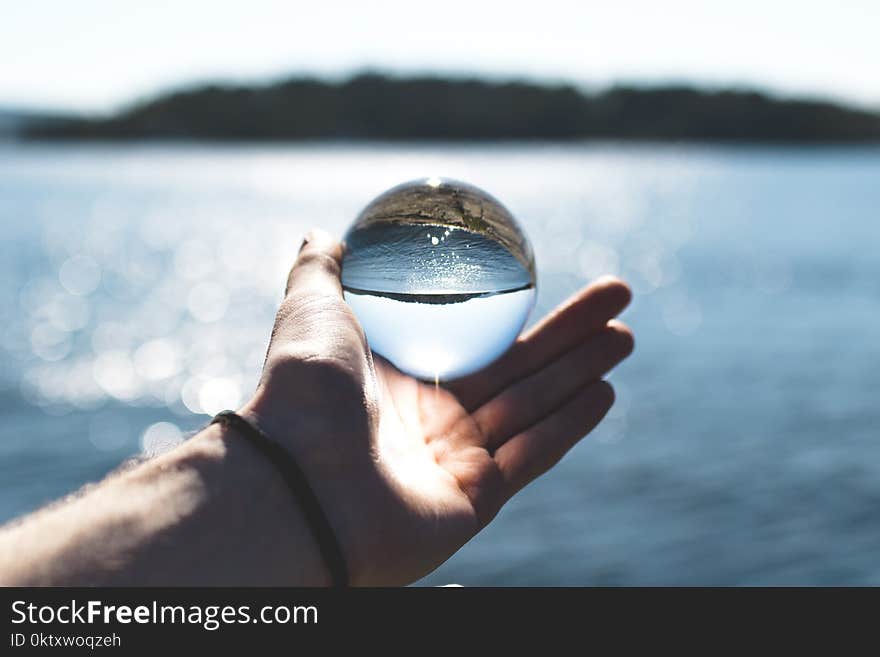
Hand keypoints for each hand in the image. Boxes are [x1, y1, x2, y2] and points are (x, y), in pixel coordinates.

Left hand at [241, 230, 633, 584]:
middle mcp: (434, 421)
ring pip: (534, 407)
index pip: (478, 340)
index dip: (519, 310)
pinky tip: (604, 391)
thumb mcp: (310, 310)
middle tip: (618, 298)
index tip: (551, 278)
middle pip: (520, 370)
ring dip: (582, 371)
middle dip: (572, 335)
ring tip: (625, 336)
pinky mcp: (475, 502)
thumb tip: (326, 232)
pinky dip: (568, 425)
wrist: (295, 479)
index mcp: (404, 379)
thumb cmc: (301, 390)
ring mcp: (457, 463)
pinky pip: (531, 456)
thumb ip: (321, 270)